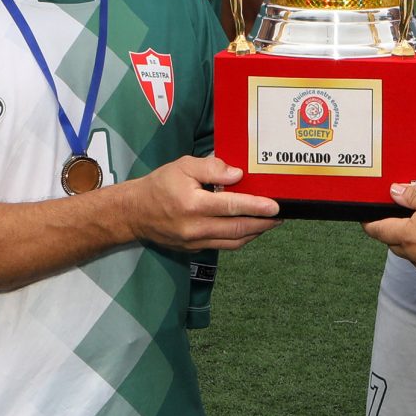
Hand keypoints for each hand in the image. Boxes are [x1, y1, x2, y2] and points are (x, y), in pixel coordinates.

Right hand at [120, 154, 280, 250]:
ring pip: (233, 242)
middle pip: (238, 229)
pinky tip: (249, 229)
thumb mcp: (183, 166)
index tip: (275, 206)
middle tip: (281, 216)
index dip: (256, 207)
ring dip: (255, 233)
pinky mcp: (194, 249)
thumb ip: (211, 168)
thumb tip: (237, 175)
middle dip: (263, 223)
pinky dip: (239, 238)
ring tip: (270, 223)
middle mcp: (196, 228)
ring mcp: (195, 242)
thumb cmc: (160, 185)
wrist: (134, 213)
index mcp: (193, 205)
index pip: (232, 207)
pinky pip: (223, 246)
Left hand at [364, 178, 415, 274]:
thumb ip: (412, 195)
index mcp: (408, 236)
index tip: (365, 217)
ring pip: (408, 252)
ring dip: (408, 240)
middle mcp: (414, 254)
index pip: (378, 231)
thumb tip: (393, 192)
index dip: (369, 223)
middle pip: (392, 242)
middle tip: (398, 214)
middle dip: (390, 230)